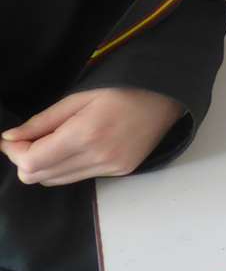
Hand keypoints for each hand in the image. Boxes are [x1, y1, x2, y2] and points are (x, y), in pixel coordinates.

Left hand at [1, 88, 184, 185]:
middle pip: (39, 177)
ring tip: (52, 142)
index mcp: (85, 134)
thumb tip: (10, 137)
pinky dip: (66, 166)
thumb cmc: (122, 90)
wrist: (166, 98)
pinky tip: (74, 147)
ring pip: (55, 181)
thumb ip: (43, 121)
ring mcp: (110, 168)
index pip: (32, 161)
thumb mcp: (79, 98)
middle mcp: (98, 157)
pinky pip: (77, 177)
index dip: (14, 151)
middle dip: (25, 159)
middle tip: (29, 139)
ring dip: (44, 165)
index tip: (12, 138)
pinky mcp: (119, 172)